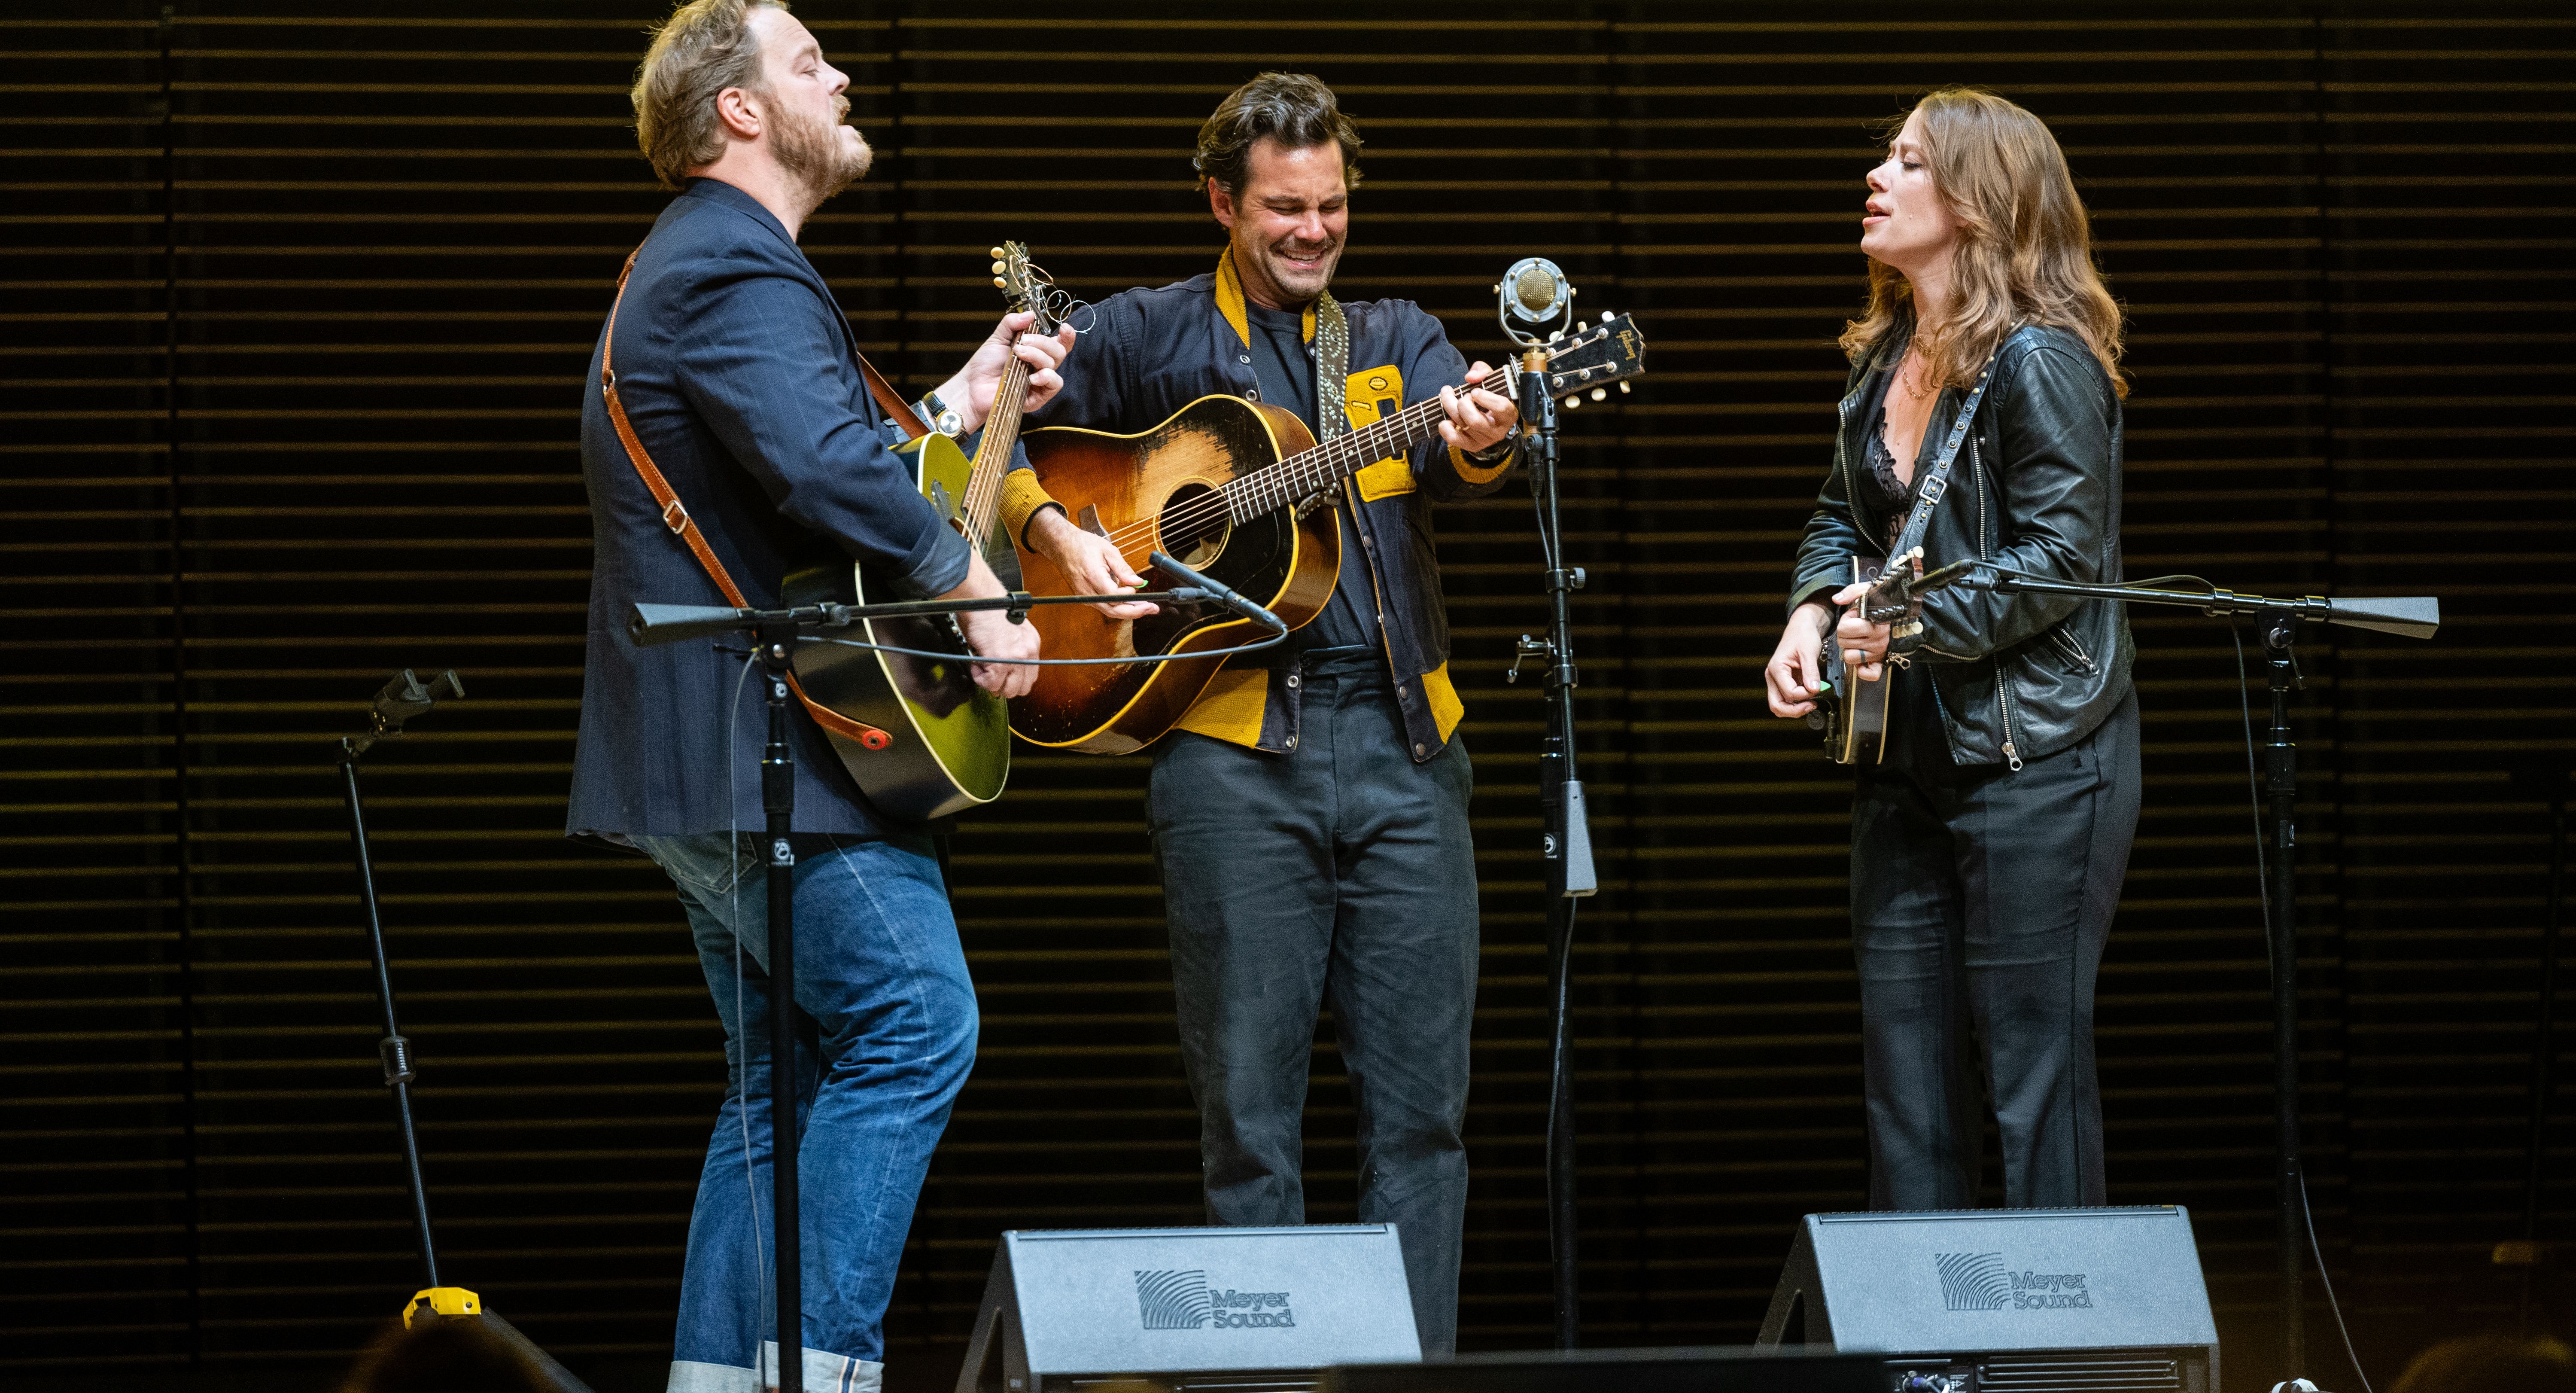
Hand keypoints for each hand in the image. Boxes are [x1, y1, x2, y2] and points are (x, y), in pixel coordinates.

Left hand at [937, 311, 1077, 434]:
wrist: (972, 386)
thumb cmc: (984, 365)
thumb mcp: (997, 338)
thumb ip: (1012, 323)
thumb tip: (1030, 314)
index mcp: (1035, 352)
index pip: (1059, 343)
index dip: (1067, 336)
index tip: (1064, 328)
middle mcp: (1040, 366)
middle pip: (1058, 351)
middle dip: (1042, 342)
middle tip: (1022, 342)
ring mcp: (1040, 382)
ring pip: (1054, 365)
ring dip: (1038, 356)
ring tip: (1018, 354)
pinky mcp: (1038, 397)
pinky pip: (1054, 385)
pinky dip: (1046, 377)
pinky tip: (1031, 377)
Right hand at [940, 552, 1039, 697]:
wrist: (981, 601)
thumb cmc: (990, 611)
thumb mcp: (1011, 632)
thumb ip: (1014, 650)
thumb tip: (1005, 670)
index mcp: (1032, 645)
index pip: (1031, 676)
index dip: (1014, 680)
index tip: (1003, 677)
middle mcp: (1028, 652)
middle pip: (1022, 688)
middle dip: (1004, 686)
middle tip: (991, 676)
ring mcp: (1016, 658)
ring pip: (1008, 690)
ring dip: (992, 683)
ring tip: (982, 667)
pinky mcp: (1001, 662)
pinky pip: (991, 684)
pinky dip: (980, 678)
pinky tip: (976, 664)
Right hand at [1025, 507, 1156, 619]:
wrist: (1062, 545)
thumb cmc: (1083, 545)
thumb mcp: (1108, 551)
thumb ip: (1123, 568)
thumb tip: (1137, 582)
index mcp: (1093, 577)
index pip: (1114, 596)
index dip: (1129, 597)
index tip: (1140, 592)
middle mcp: (1087, 591)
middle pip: (1112, 610)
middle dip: (1134, 612)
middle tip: (1152, 608)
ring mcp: (1084, 596)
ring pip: (1108, 611)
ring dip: (1127, 610)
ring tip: (1144, 606)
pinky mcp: (1084, 598)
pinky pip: (1103, 606)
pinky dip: (1117, 606)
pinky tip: (1128, 600)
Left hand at [1436, 362, 1517, 453]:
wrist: (1491, 419)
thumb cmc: (1491, 397)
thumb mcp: (1491, 380)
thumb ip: (1483, 372)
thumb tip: (1470, 377)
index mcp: (1508, 414)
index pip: (1500, 407)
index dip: (1485, 397)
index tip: (1475, 391)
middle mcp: (1498, 430)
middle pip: (1474, 419)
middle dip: (1462, 403)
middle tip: (1462, 395)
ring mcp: (1485, 440)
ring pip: (1462, 425)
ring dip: (1450, 407)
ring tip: (1448, 396)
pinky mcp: (1472, 446)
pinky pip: (1454, 439)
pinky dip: (1445, 427)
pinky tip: (1447, 418)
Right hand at [1765, 601, 1834, 717]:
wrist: (1801, 627)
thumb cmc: (1802, 636)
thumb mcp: (1809, 652)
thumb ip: (1811, 672)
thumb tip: (1814, 689)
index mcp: (1776, 668)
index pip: (1789, 693)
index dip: (1805, 695)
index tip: (1817, 688)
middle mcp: (1773, 676)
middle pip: (1777, 706)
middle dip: (1794, 710)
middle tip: (1811, 706)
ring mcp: (1777, 680)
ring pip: (1780, 705)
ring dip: (1795, 708)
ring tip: (1810, 703)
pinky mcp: (1783, 682)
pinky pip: (1786, 699)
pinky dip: (1797, 702)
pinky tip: (1809, 697)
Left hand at [1831, 580, 1892, 684]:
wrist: (1905, 614)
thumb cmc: (1884, 603)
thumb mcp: (1869, 590)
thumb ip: (1852, 591)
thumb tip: (1837, 599)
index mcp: (1875, 624)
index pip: (1844, 629)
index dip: (1846, 621)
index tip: (1855, 616)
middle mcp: (1878, 641)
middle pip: (1843, 643)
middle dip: (1846, 634)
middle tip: (1857, 627)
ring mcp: (1880, 653)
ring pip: (1849, 657)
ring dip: (1851, 648)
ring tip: (1861, 638)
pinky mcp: (1882, 662)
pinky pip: (1869, 674)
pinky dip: (1863, 669)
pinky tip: (1862, 659)